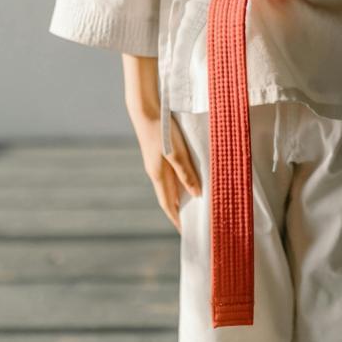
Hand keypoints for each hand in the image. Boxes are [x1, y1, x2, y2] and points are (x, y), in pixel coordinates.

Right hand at [122, 54, 200, 232]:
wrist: (145, 110)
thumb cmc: (161, 132)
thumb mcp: (177, 153)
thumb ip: (186, 173)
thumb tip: (197, 193)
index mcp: (158, 175)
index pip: (168, 204)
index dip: (175, 218)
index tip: (184, 231)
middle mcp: (155, 172)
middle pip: (169, 196)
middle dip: (179, 209)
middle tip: (192, 220)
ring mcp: (156, 162)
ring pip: (170, 184)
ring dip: (180, 195)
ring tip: (194, 203)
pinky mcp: (159, 153)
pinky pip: (171, 173)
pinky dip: (180, 180)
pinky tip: (189, 178)